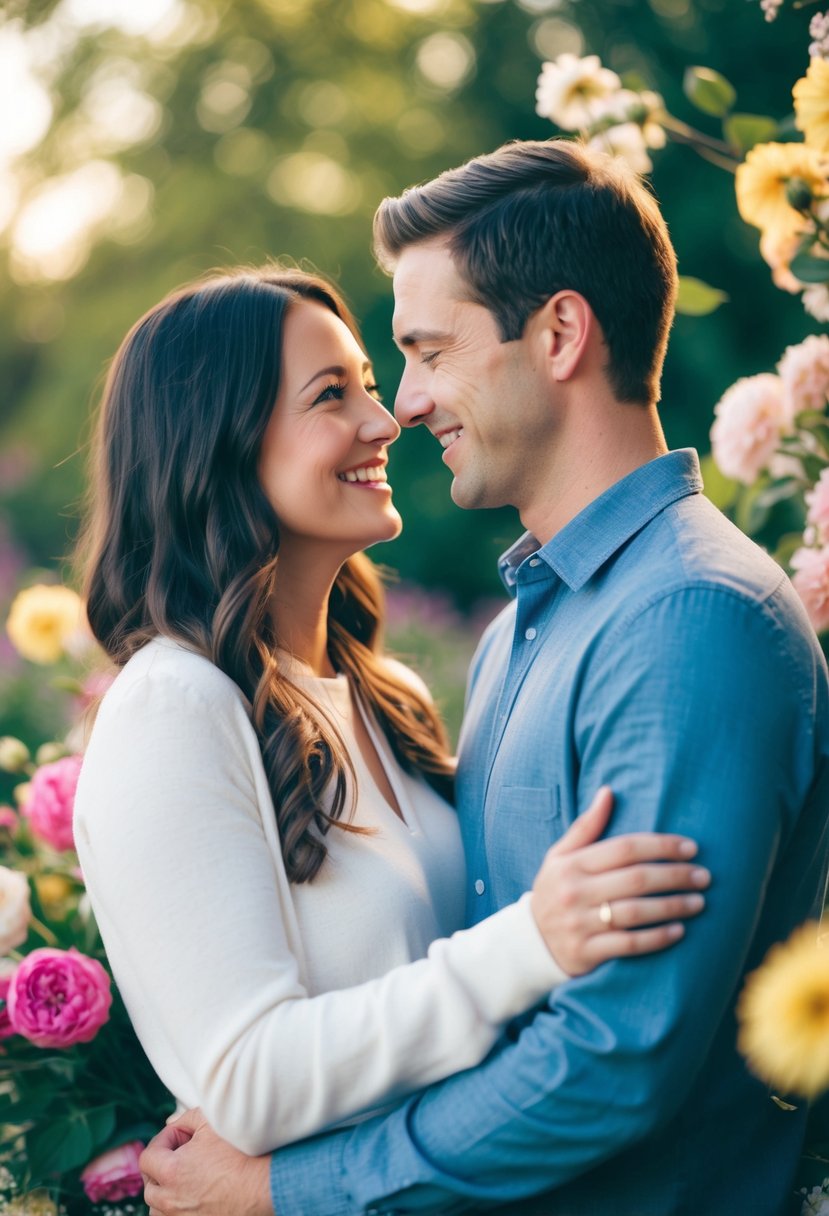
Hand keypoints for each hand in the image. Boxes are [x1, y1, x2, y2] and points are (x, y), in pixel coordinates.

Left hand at [141, 1109, 272, 1215]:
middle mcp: (170, 1200)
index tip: (180, 1136)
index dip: (162, 1141)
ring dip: (165, 1193)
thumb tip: (178, 1125)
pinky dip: (176, 1209)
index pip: (147, 1157)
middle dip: (161, 1167)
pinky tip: (193, 1195)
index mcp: (171, 1172)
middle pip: (150, 1185)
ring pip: (158, 1209)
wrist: (264, 1185)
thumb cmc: (240, 1153)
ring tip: (184, 1179)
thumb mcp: (212, 1123)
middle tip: (181, 1155)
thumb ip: (187, 1120)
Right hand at [530, 787, 709, 975]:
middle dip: (674, 876)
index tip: (691, 847)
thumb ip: (586, 826)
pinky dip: (657, 938)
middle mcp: (575, 891)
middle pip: (635, 879)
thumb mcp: (560, 855)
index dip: (661, 846)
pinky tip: (680, 931)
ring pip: (636, 912)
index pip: (624, 848)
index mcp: (572, 864)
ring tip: (699, 902)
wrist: (529, 941)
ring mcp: (581, 923)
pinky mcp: (588, 952)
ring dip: (672, 906)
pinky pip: (629, 945)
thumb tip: (608, 791)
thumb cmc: (554, 890)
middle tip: (703, 876)